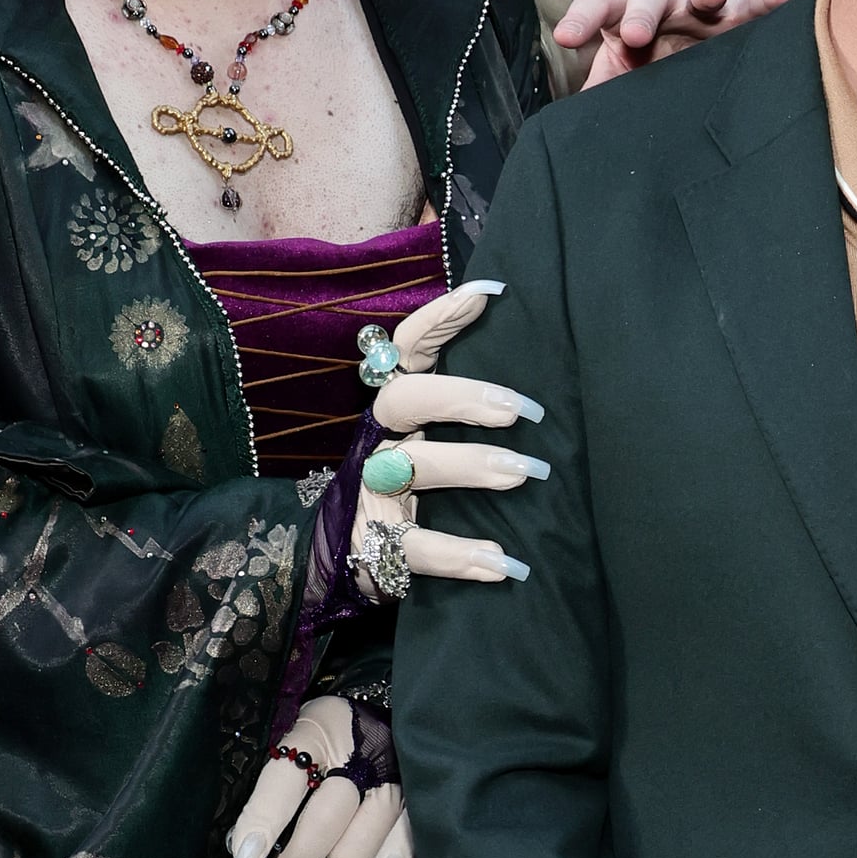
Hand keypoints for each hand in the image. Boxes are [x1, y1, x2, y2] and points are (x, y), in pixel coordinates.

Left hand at [222, 695, 417, 857]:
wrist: (389, 714)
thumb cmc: (331, 735)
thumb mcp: (296, 742)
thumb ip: (274, 792)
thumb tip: (249, 855)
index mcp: (319, 730)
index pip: (286, 780)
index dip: (262, 824)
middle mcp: (362, 756)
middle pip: (325, 823)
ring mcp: (397, 782)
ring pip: (362, 846)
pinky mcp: (420, 803)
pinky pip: (406, 847)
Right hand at [351, 279, 547, 596]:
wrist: (331, 561)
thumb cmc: (402, 487)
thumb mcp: (423, 439)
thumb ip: (458, 404)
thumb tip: (519, 361)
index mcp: (393, 411)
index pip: (406, 350)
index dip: (438, 320)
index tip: (489, 295)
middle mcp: (378, 442)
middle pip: (404, 398)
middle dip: (460, 395)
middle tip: (520, 408)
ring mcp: (372, 492)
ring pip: (411, 466)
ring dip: (470, 465)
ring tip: (526, 472)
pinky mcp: (374, 547)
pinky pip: (415, 549)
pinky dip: (460, 556)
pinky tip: (502, 561)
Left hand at [553, 0, 801, 87]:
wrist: (677, 95)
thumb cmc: (639, 87)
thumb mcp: (612, 91)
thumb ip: (596, 94)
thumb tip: (571, 119)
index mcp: (623, 13)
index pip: (600, 6)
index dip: (583, 18)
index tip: (567, 38)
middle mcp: (663, 3)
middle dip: (642, 12)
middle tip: (636, 34)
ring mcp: (702, 10)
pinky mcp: (737, 22)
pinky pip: (755, 9)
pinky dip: (772, 1)